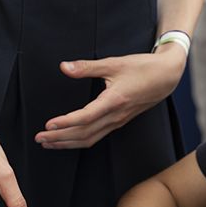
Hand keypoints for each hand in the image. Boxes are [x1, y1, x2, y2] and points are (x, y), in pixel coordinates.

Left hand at [35, 46, 186, 148]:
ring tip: (48, 144)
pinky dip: (79, 141)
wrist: (166, 77)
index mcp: (114, 101)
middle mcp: (115, 116)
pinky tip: (67, 140)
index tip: (48, 125)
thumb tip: (64, 67)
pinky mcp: (118, 122)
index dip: (65, 123)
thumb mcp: (114, 63)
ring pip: (89, 139)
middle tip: (39, 138)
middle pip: (83, 133)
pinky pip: (96, 136)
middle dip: (60, 138)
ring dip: (67, 143)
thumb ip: (87, 67)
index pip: (85, 117)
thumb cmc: (142, 67)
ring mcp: (117, 121)